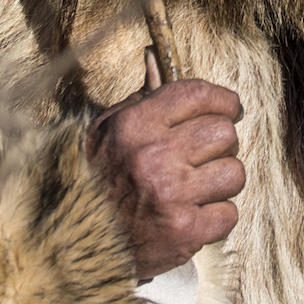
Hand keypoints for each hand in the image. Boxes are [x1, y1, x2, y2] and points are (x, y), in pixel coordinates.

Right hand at [86, 50, 242, 278]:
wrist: (69, 243)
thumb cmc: (89, 181)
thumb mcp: (105, 130)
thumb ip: (140, 99)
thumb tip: (155, 60)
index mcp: (136, 124)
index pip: (198, 95)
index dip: (223, 100)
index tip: (230, 108)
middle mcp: (155, 155)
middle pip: (224, 133)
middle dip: (221, 145)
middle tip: (206, 156)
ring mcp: (171, 195)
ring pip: (234, 173)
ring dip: (222, 182)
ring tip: (199, 188)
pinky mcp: (183, 231)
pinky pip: (229, 214)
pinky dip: (216, 217)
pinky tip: (194, 215)